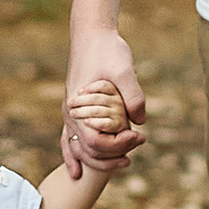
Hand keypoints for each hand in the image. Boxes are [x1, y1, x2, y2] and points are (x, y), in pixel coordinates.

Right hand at [63, 28, 145, 173]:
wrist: (92, 34)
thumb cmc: (107, 50)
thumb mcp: (124, 70)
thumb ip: (133, 96)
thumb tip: (140, 122)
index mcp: (81, 107)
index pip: (96, 142)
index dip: (119, 146)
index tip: (139, 136)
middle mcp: (71, 115)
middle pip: (88, 151)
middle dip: (114, 155)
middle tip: (139, 143)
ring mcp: (70, 114)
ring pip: (79, 150)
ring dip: (99, 161)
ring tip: (125, 162)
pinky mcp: (74, 111)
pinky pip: (68, 141)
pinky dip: (73, 157)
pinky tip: (77, 173)